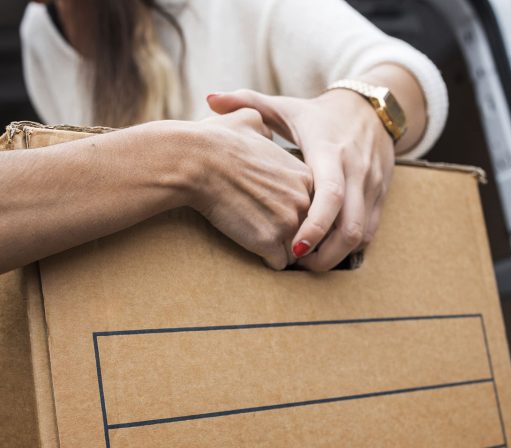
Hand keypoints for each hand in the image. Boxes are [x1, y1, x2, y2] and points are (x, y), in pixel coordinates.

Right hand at [182, 109, 313, 269]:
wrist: (197, 161)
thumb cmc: (217, 141)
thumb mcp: (249, 121)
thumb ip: (265, 127)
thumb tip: (260, 128)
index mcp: (305, 176)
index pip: (313, 205)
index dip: (294, 211)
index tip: (275, 210)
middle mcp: (304, 200)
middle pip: (308, 230)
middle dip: (292, 233)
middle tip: (269, 230)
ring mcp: (289, 223)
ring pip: (295, 250)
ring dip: (280, 249)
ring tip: (260, 240)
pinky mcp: (269, 243)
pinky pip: (277, 264)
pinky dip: (265, 260)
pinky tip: (252, 248)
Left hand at [207, 88, 395, 270]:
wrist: (373, 110)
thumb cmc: (320, 115)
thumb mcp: (287, 107)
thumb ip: (248, 103)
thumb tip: (209, 98)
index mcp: (330, 151)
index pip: (329, 196)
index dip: (314, 227)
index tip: (294, 250)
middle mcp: (356, 171)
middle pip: (350, 227)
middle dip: (325, 255)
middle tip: (298, 263)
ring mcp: (372, 186)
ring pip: (361, 235)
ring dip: (337, 254)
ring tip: (310, 261)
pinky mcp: (381, 196)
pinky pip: (370, 231)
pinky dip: (350, 246)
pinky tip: (328, 249)